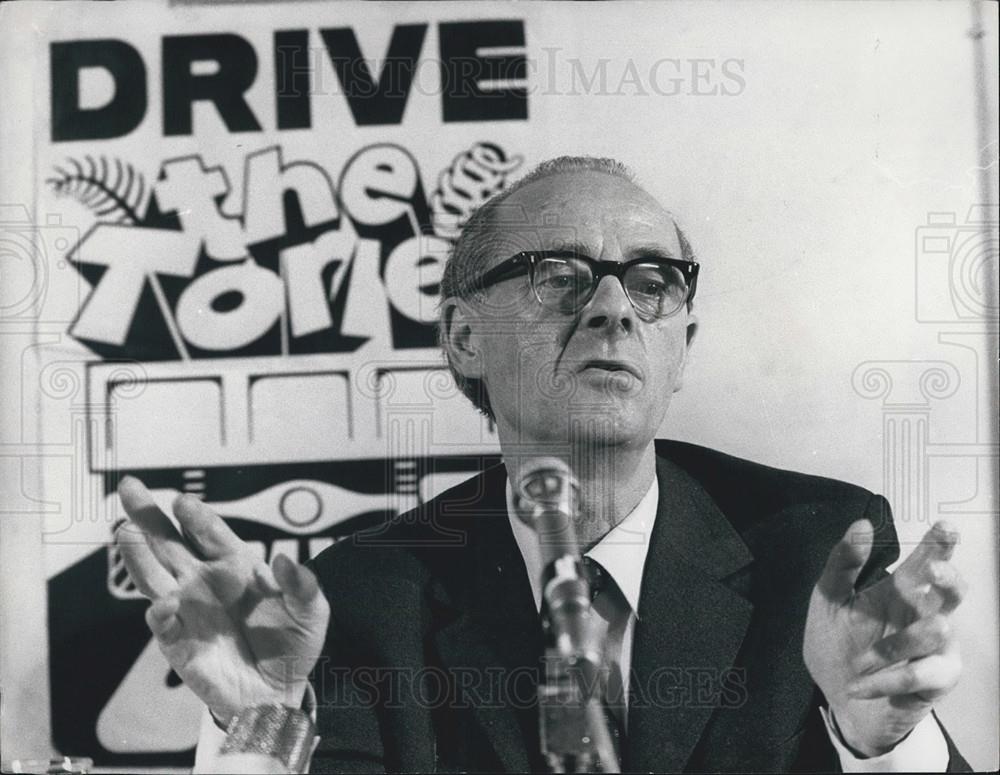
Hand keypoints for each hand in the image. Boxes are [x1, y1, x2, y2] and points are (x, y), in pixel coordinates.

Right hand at [115, 476, 329, 722]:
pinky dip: (161, 613)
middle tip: (130, 487)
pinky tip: (164, 602)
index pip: (210, 532)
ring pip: (155, 577)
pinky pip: (164, 625)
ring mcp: (188, 610)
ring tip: (124, 530)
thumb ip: (303, 586)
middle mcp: (204, 581)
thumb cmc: (291, 642)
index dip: (196, 516)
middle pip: (170, 543)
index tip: (183, 501)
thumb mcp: (311, 611)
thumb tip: (288, 561)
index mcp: (236, 565)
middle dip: (149, 515)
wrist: (279, 690)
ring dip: (138, 555)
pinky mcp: (179, 644)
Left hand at [804, 519, 964, 756]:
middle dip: (948, 579)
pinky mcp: (936, 680)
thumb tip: (862, 524)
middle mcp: (923, 615)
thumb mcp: (828, 600)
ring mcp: (935, 648)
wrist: (837, 698)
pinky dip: (888, 678)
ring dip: (898, 644)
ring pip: (938, 631)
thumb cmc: (836, 643)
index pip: (925, 562)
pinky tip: (862, 685)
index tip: (945, 526)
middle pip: (952, 591)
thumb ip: (842, 563)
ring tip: (867, 658)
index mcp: (899, 592)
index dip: (939, 544)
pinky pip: (921, 673)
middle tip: (933, 571)